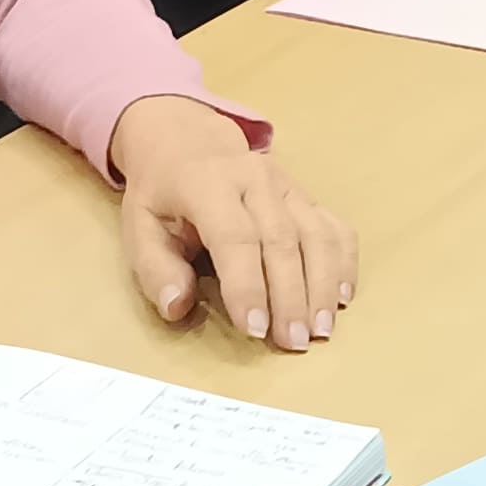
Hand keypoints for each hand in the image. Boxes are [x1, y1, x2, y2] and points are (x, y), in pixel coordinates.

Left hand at [109, 95, 357, 352]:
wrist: (189, 143)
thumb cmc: (163, 195)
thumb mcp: (140, 227)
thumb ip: (156, 269)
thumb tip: (178, 307)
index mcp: (208, 184)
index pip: (235, 237)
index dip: (247, 285)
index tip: (254, 328)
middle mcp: (255, 179)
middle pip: (282, 240)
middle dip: (291, 295)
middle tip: (293, 342)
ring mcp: (288, 185)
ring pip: (316, 235)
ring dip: (324, 285)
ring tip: (321, 329)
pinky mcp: (307, 196)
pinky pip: (335, 228)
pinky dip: (345, 263)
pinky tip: (344, 297)